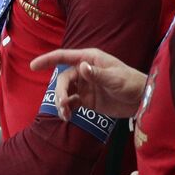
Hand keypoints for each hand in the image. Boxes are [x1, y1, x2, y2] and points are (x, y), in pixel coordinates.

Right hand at [30, 48, 146, 119]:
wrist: (140, 100)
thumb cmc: (130, 82)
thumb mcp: (115, 78)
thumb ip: (97, 74)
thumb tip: (81, 67)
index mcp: (90, 59)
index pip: (64, 57)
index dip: (48, 60)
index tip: (33, 66)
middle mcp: (85, 71)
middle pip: (63, 79)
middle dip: (60, 92)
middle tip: (63, 104)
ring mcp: (85, 86)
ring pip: (65, 92)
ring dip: (61, 103)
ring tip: (65, 115)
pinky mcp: (87, 100)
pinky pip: (71, 103)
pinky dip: (67, 110)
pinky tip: (67, 117)